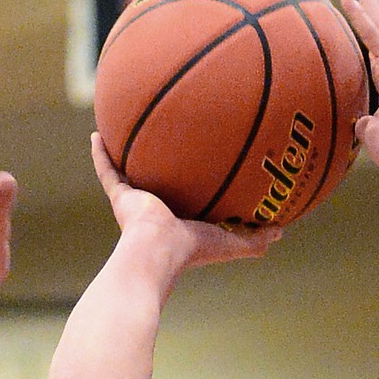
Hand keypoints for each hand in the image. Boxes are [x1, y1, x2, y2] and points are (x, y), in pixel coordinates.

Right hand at [91, 134, 280, 270]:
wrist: (158, 252)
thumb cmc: (193, 250)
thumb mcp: (232, 243)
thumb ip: (256, 238)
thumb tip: (282, 231)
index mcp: (180, 219)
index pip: (189, 197)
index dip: (194, 183)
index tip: (200, 161)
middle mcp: (156, 209)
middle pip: (159, 179)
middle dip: (161, 162)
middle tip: (167, 135)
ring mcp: (135, 202)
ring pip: (129, 171)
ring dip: (126, 152)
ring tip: (125, 125)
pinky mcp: (119, 197)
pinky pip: (107, 170)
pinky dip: (100, 154)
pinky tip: (97, 132)